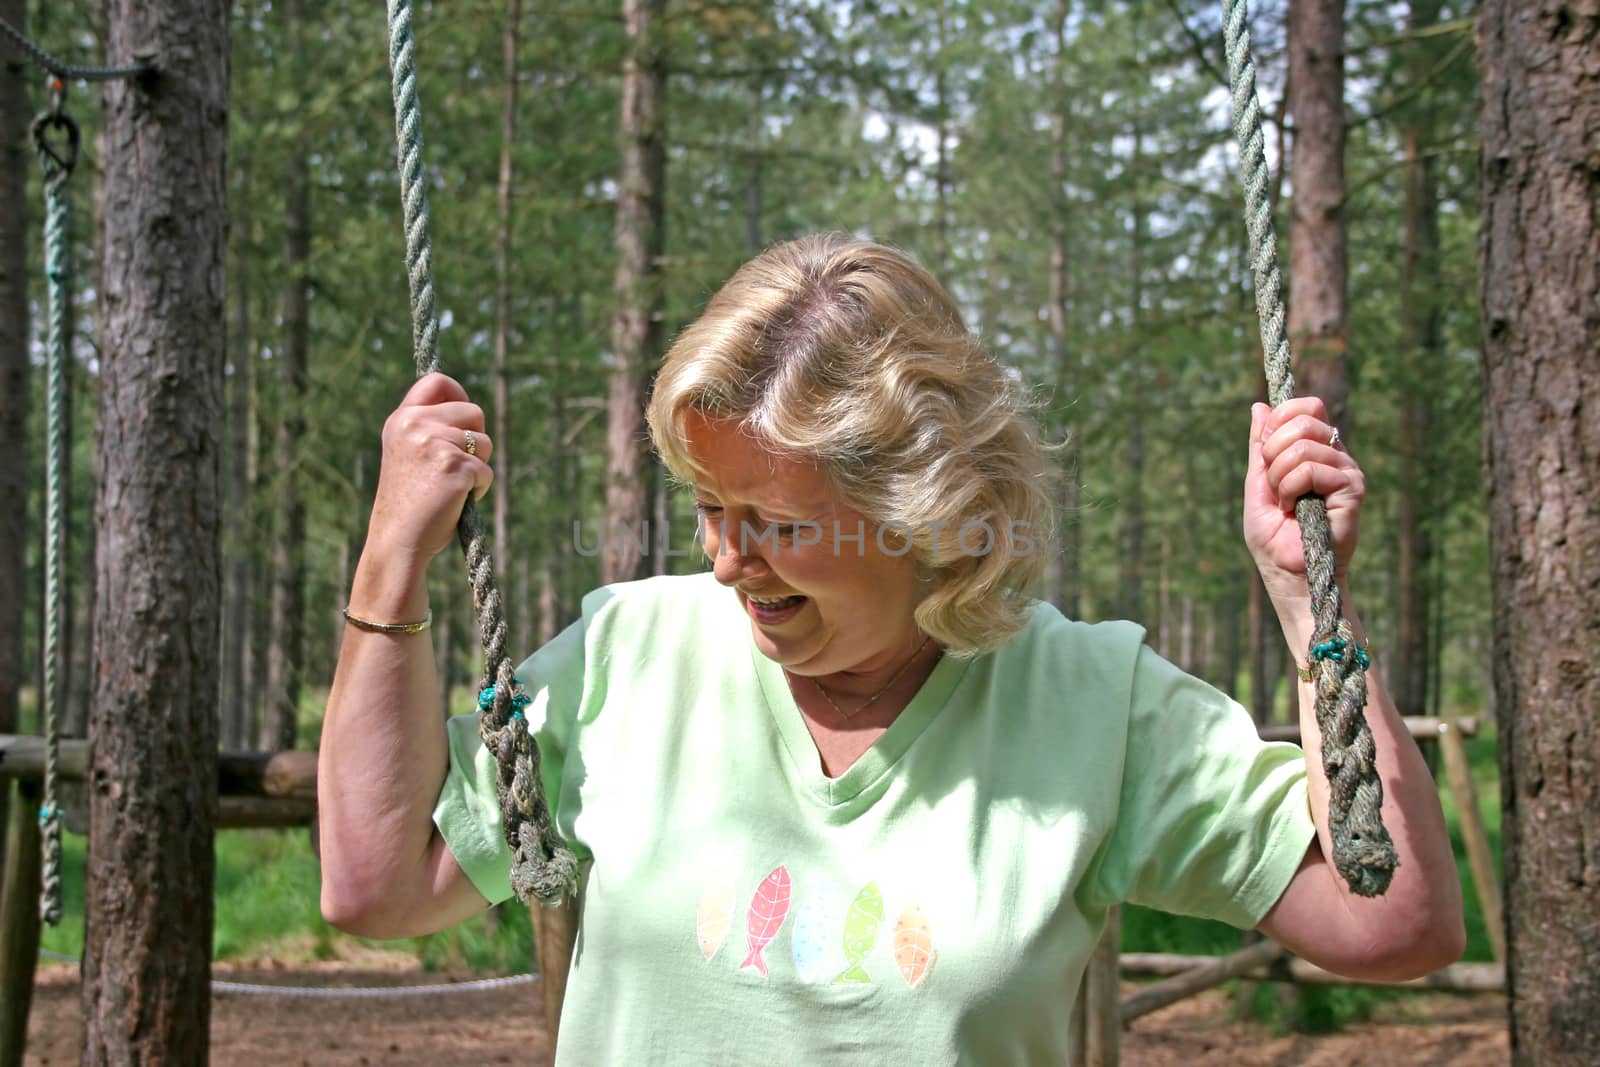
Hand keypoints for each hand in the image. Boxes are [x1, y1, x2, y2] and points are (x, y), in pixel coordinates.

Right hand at [366, 373, 494, 568]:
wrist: (398, 540)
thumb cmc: (409, 503)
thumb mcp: (409, 454)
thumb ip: (429, 429)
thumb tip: (470, 412)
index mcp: (401, 419)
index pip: (436, 381)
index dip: (458, 394)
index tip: (465, 417)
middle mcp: (415, 425)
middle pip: (473, 412)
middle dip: (475, 440)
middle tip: (457, 467)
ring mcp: (435, 443)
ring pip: (484, 442)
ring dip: (478, 466)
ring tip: (452, 488)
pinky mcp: (455, 465)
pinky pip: (486, 471)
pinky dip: (479, 489)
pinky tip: (456, 502)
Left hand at [1243, 397, 1363, 601]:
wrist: (1287, 573)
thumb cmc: (1273, 537)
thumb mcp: (1257, 483)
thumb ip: (1259, 447)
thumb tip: (1259, 407)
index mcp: (1314, 450)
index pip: (1307, 407)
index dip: (1281, 418)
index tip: (1265, 449)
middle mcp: (1335, 456)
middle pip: (1303, 419)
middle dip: (1272, 452)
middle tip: (1274, 486)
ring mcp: (1346, 470)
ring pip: (1303, 445)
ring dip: (1279, 477)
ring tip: (1284, 503)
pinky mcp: (1352, 488)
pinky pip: (1313, 468)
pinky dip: (1291, 488)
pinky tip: (1295, 509)